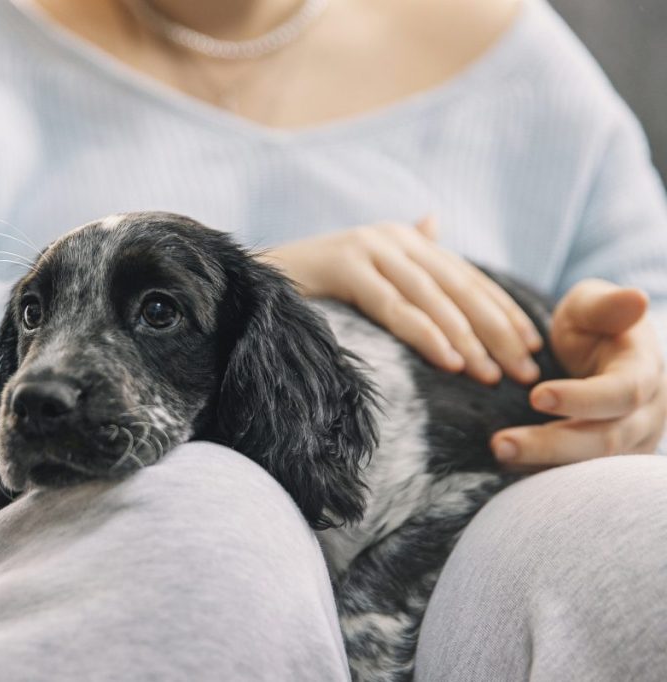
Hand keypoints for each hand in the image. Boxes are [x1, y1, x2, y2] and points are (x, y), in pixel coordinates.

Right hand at [257, 218, 542, 383]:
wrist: (251, 282)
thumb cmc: (312, 290)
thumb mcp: (365, 274)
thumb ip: (403, 259)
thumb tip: (435, 225)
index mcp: (404, 240)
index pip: (467, 277)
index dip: (503, 311)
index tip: (533, 347)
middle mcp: (392, 237)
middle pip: (459, 287)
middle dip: (497, 331)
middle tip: (524, 370)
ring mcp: (368, 247)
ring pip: (433, 298)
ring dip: (468, 339)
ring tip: (491, 375)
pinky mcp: (345, 266)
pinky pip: (395, 306)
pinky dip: (426, 334)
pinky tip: (450, 360)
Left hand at [492, 279, 666, 466]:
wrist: (595, 357)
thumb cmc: (590, 326)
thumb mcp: (591, 306)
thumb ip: (606, 306)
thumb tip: (636, 297)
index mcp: (645, 372)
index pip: (623, 393)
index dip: (582, 398)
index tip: (536, 396)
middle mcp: (646, 415)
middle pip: (605, 440)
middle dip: (551, 444)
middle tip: (499, 443)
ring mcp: (631, 444)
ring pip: (592, 468)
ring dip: (542, 465)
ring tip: (497, 455)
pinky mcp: (608, 465)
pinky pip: (579, 478)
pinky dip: (544, 476)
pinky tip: (507, 468)